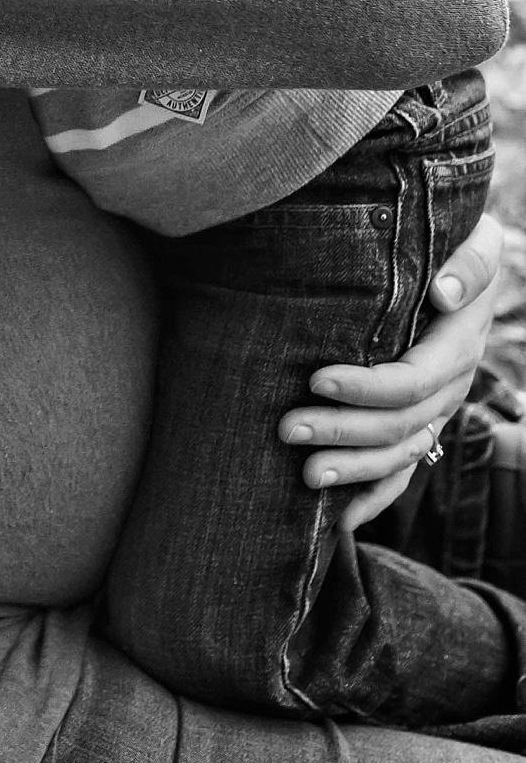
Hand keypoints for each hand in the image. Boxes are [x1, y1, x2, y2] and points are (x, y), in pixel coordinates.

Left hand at [278, 211, 502, 531]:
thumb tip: (445, 292)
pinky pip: (403, 470)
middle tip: (288, 429)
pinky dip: (373, 497)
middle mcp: (450, 387)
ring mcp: (437, 411)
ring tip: (305, 477)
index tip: (315, 380)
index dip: (366, 387)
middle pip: (398, 423)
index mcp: (457, 346)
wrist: (462, 265)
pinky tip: (339, 520)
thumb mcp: (474, 241)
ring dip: (353, 470)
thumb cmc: (454, 243)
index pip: (412, 380)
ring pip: (399, 454)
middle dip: (343, 431)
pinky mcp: (421, 423)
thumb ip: (468, 265)